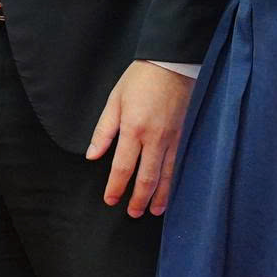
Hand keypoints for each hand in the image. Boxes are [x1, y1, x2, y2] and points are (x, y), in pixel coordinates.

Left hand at [87, 60, 191, 216]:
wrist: (172, 62)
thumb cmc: (141, 78)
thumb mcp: (114, 100)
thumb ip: (103, 130)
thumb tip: (92, 155)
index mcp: (133, 129)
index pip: (122, 168)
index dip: (115, 188)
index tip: (110, 200)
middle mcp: (154, 138)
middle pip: (146, 178)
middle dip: (139, 199)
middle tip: (133, 213)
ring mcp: (172, 138)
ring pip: (166, 175)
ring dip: (159, 196)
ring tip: (154, 211)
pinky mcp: (184, 134)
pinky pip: (179, 163)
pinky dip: (174, 180)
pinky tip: (171, 189)